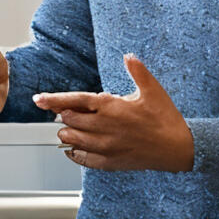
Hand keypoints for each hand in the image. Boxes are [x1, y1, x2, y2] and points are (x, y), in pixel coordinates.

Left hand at [33, 54, 193, 171]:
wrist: (180, 149)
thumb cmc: (166, 118)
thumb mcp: (153, 90)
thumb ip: (137, 71)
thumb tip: (128, 55)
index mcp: (112, 107)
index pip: (75, 101)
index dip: (54, 99)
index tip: (38, 99)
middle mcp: (105, 128)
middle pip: (69, 120)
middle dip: (64, 114)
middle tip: (67, 110)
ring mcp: (107, 147)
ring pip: (72, 140)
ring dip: (68, 131)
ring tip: (73, 125)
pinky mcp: (111, 163)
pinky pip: (83, 159)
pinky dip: (75, 152)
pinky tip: (75, 147)